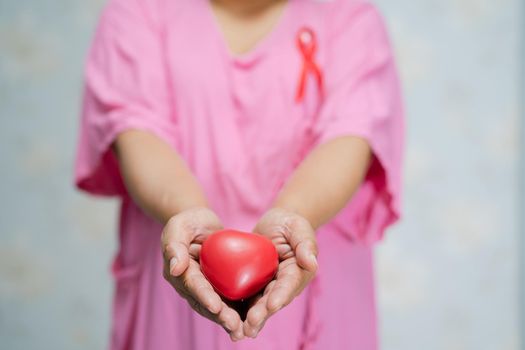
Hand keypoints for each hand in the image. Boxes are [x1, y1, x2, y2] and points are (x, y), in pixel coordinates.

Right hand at [161, 207, 244, 340]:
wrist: (201, 223)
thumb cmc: (188, 221)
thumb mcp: (179, 227)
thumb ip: (174, 245)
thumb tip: (175, 269)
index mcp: (179, 273)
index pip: (192, 286)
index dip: (204, 297)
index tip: (216, 307)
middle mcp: (190, 285)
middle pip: (205, 303)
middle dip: (219, 316)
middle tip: (234, 325)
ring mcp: (205, 288)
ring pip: (217, 307)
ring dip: (229, 320)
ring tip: (243, 331)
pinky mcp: (218, 287)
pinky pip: (229, 300)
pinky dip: (239, 311)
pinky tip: (252, 320)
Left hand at [242, 208, 317, 337]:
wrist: (277, 224)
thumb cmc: (291, 224)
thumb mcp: (299, 229)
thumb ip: (305, 244)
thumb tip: (312, 262)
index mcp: (299, 273)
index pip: (289, 285)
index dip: (281, 295)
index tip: (272, 305)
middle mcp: (285, 284)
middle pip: (273, 300)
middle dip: (263, 313)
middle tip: (251, 324)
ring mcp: (270, 286)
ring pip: (260, 304)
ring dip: (252, 318)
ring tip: (241, 331)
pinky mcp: (255, 284)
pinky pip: (247, 297)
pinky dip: (239, 309)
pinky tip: (228, 320)